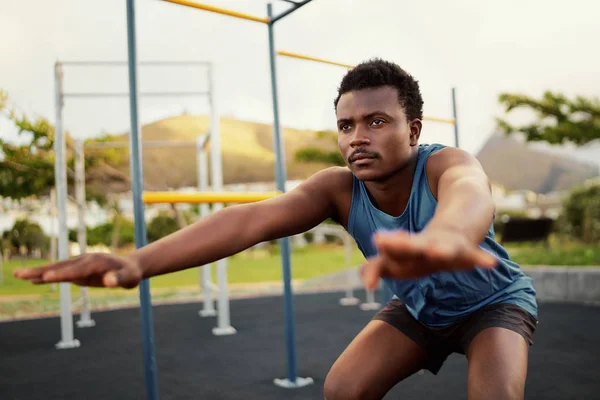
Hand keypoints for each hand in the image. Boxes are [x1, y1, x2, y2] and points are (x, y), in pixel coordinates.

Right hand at [13, 253, 142, 288]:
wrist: (130, 267)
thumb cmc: (131, 274)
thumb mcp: (129, 278)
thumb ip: (119, 280)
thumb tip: (110, 281)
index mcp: (96, 262)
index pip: (76, 270)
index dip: (61, 274)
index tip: (46, 277)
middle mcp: (84, 260)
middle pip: (60, 267)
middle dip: (40, 271)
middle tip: (20, 274)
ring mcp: (79, 264)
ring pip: (56, 268)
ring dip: (38, 272)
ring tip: (18, 274)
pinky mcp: (78, 270)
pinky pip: (60, 273)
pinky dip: (46, 275)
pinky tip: (33, 279)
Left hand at [361, 228, 497, 289]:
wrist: (456, 222)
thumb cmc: (421, 247)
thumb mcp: (399, 258)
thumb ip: (377, 268)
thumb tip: (364, 279)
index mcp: (406, 250)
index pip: (388, 258)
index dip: (377, 265)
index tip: (363, 258)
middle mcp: (424, 246)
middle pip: (410, 246)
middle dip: (397, 246)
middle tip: (380, 241)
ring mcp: (445, 245)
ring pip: (442, 248)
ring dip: (439, 250)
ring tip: (437, 253)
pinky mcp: (465, 248)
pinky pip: (473, 255)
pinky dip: (480, 259)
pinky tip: (490, 264)